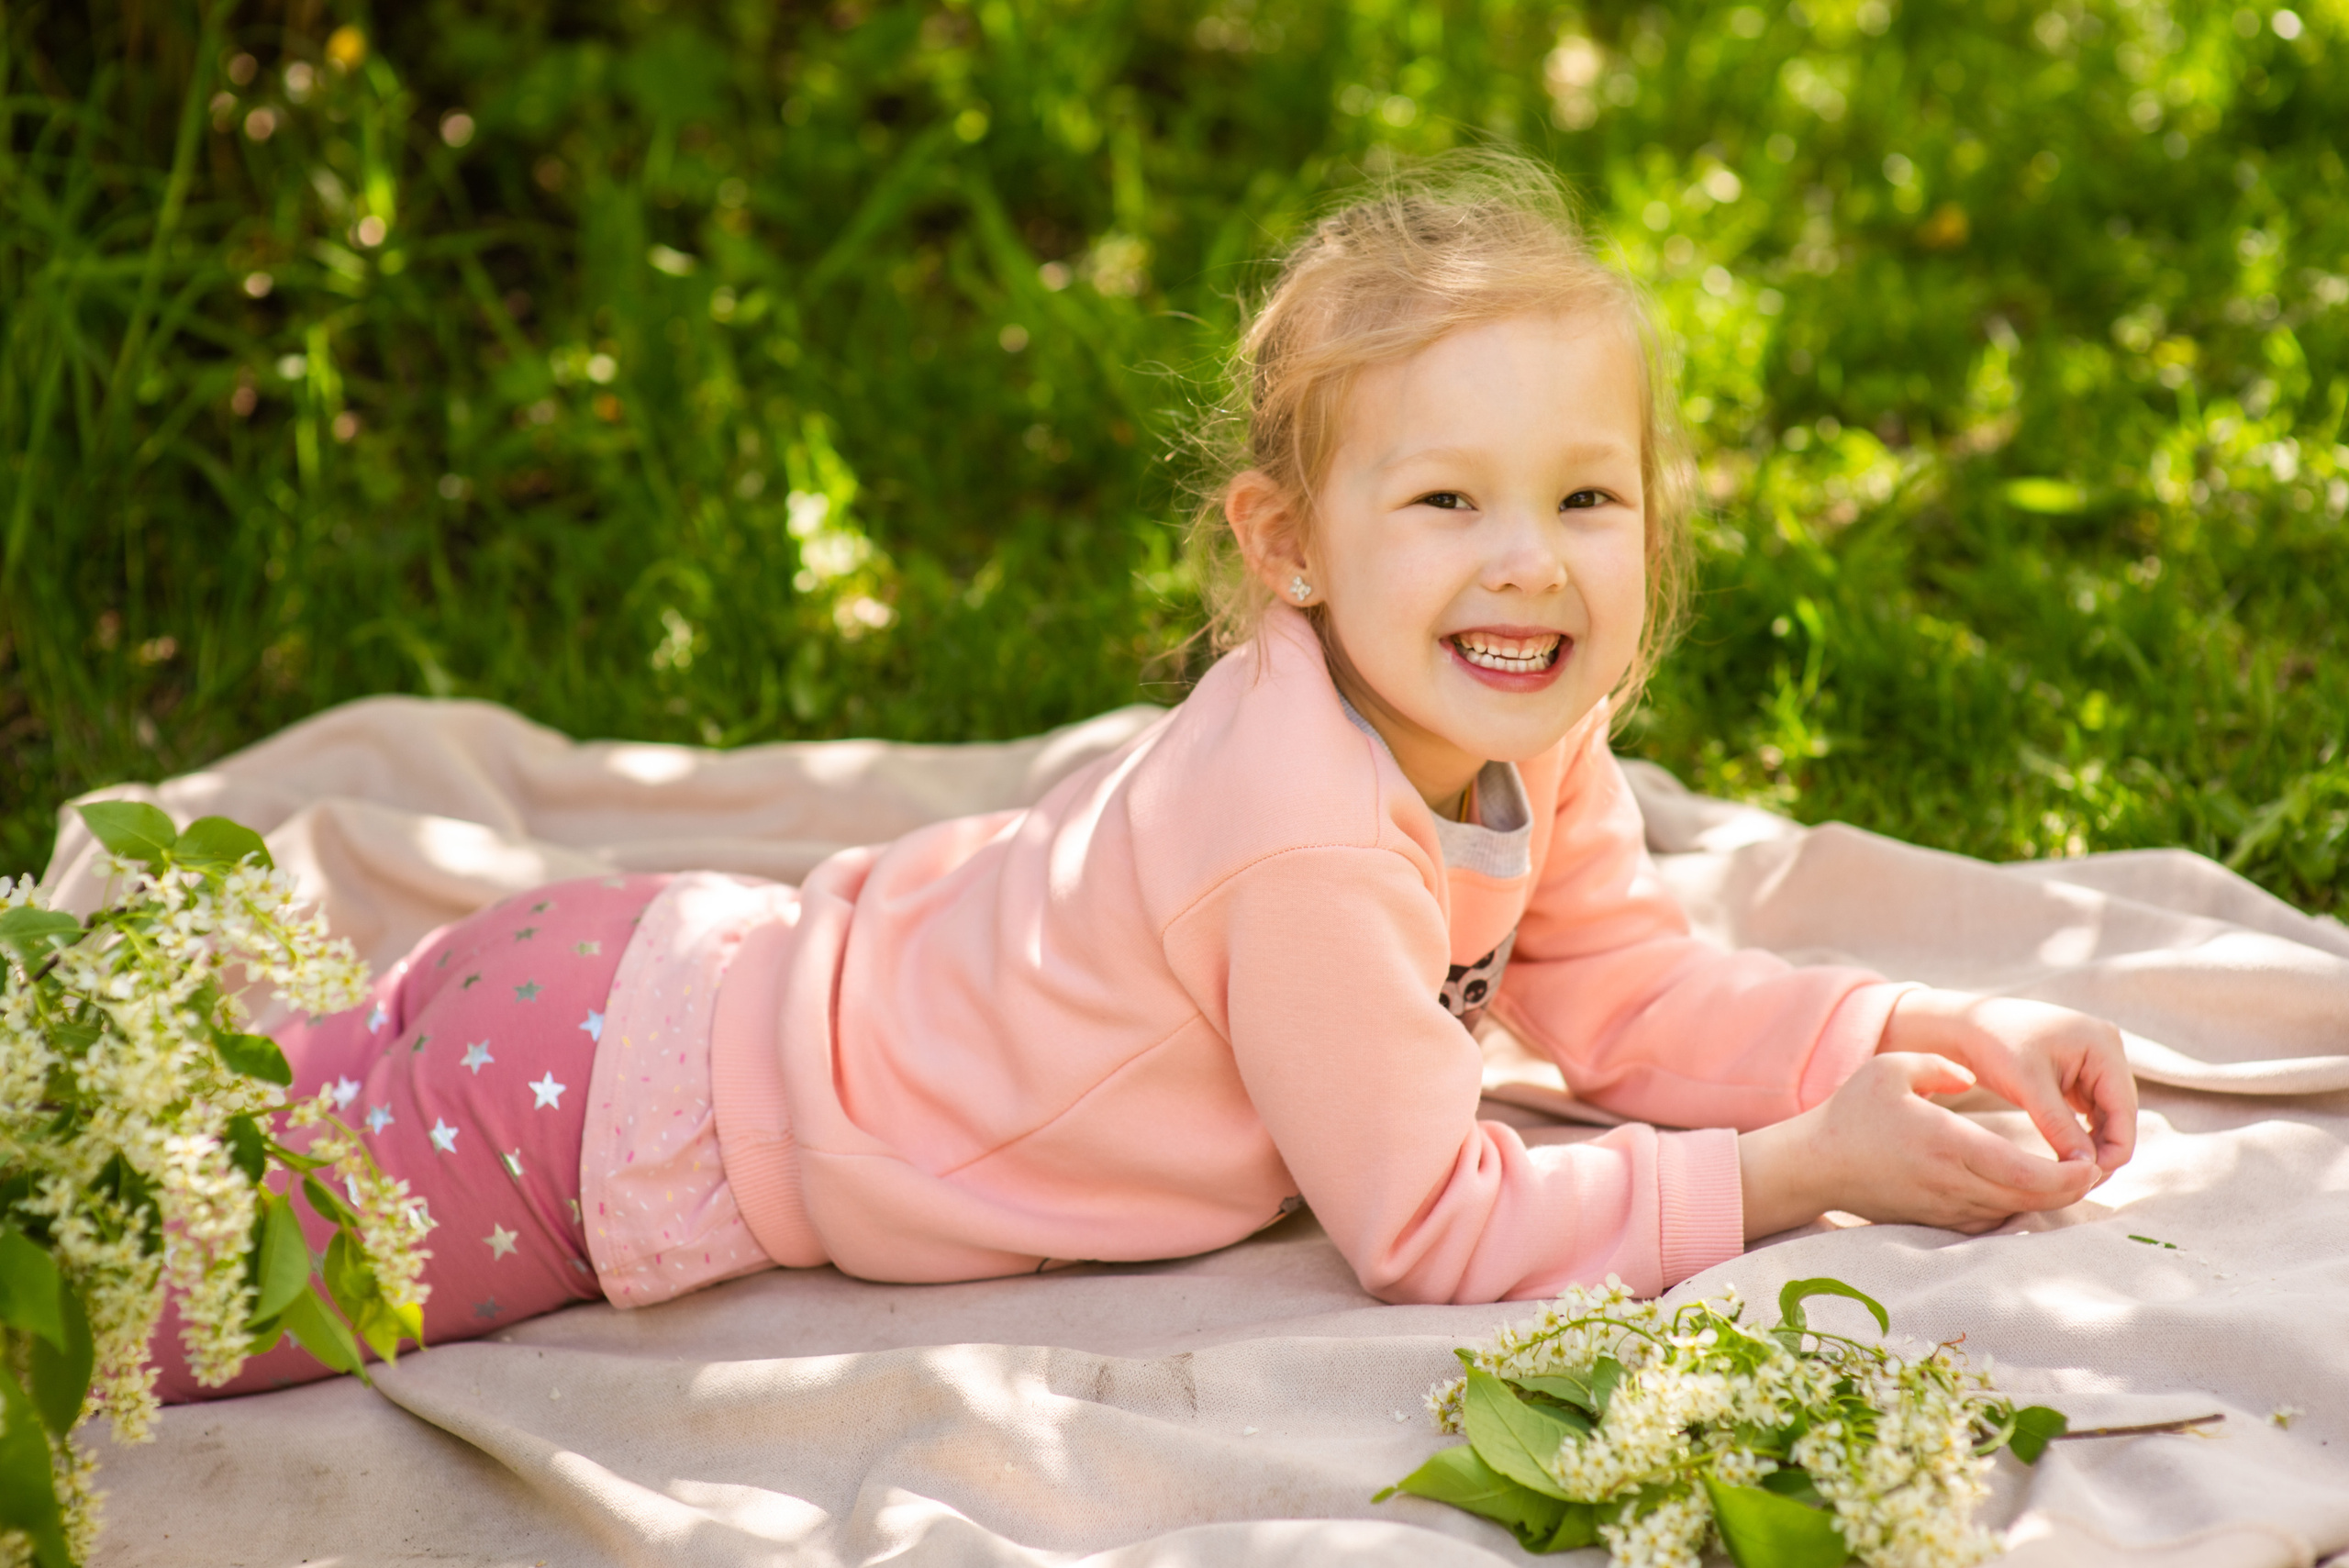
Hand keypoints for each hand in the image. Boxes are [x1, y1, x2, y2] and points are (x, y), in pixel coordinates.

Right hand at [1738, 1053, 2103, 1239]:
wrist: (1815, 1165)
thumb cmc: (1851, 1114)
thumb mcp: (1890, 1069)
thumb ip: (1938, 1066)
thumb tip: (1969, 1077)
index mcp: (1948, 1145)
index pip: (2026, 1173)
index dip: (2068, 1174)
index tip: (2090, 1161)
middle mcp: (1953, 1183)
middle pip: (2031, 1199)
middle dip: (2070, 1189)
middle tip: (2092, 1168)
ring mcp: (1946, 1207)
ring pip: (2014, 1211)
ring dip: (2044, 1199)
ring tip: (2067, 1175)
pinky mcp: (1937, 1220)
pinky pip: (1990, 1219)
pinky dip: (2015, 1206)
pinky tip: (2023, 1188)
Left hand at [1879, 987, 2136, 1174]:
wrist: (1966, 1024)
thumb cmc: (1993, 1045)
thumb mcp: (2028, 1087)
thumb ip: (2060, 1126)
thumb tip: (2087, 1169)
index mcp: (2103, 1046)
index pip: (2124, 1110)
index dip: (2114, 1149)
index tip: (2089, 1180)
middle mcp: (2108, 1050)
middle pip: (2120, 1114)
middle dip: (2105, 1150)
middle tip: (2080, 1185)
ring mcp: (2096, 1061)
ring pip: (2108, 1116)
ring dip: (2094, 1145)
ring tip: (2073, 1175)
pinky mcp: (2081, 1072)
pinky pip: (2092, 1110)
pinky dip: (2082, 1133)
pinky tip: (2068, 1156)